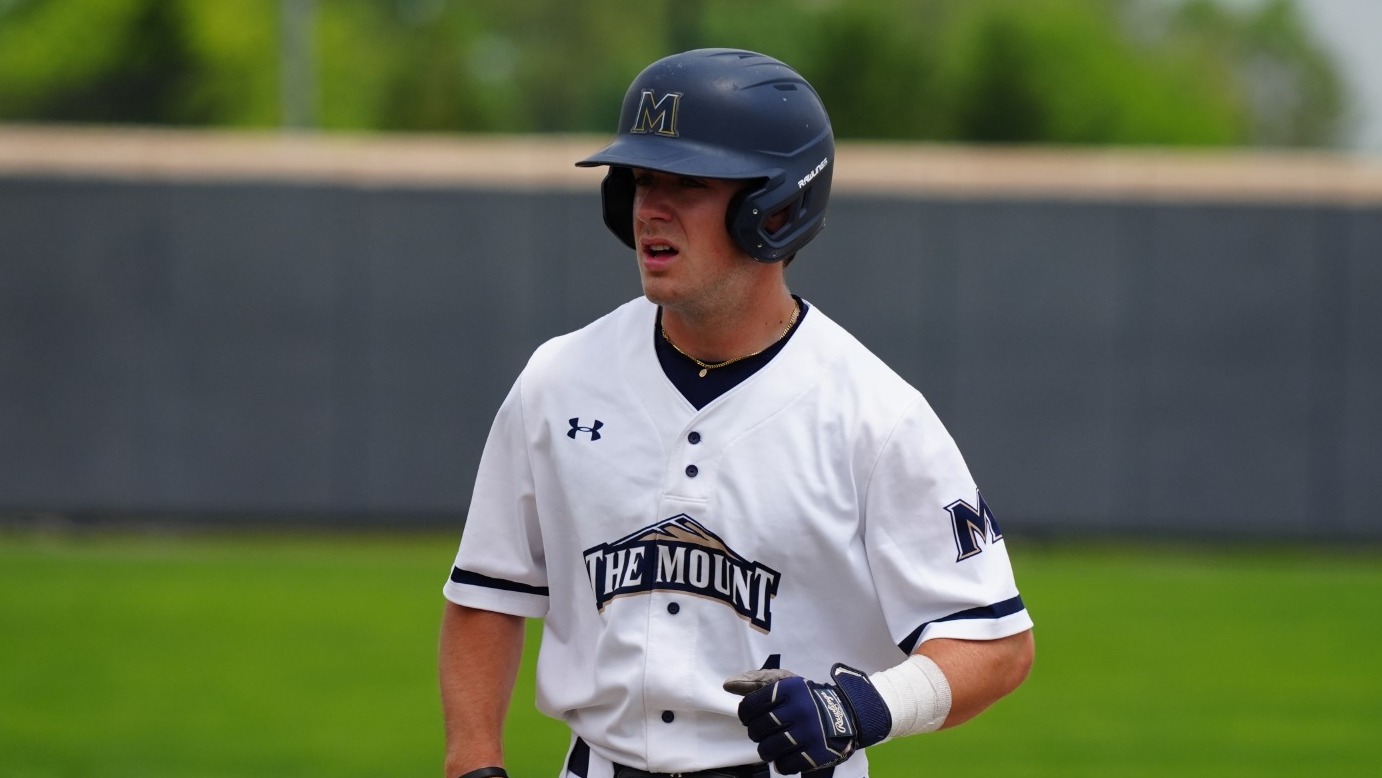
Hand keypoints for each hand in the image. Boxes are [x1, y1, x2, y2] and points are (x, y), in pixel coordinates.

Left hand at [723, 664, 891, 773]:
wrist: (847, 715)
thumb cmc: (807, 698)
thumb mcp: (785, 682)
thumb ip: (755, 681)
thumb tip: (727, 685)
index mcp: (790, 689)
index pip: (751, 706)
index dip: (745, 715)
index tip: (751, 717)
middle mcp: (801, 709)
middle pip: (758, 730)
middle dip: (756, 733)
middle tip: (764, 731)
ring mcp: (810, 733)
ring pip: (768, 750)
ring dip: (766, 750)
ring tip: (774, 744)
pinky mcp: (817, 754)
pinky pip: (784, 766)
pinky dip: (781, 764)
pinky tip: (787, 755)